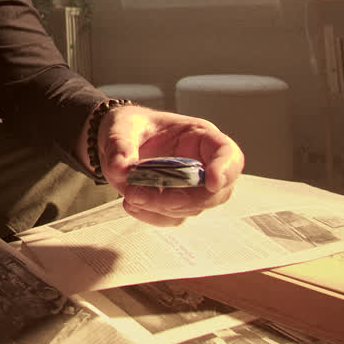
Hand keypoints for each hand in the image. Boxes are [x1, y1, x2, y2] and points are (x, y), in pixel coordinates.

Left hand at [98, 106, 242, 225]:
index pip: (228, 154)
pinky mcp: (175, 203)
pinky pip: (172, 218)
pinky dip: (152, 216)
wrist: (115, 143)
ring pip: (193, 208)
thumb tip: (121, 168)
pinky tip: (132, 203)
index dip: (225, 169)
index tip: (211, 182)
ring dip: (162, 208)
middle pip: (216, 192)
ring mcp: (191, 187)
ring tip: (131, 195)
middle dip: (185, 199)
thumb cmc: (130, 126)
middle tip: (146, 194)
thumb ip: (120, 144)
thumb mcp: (121, 125)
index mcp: (199, 136)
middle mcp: (202, 163)